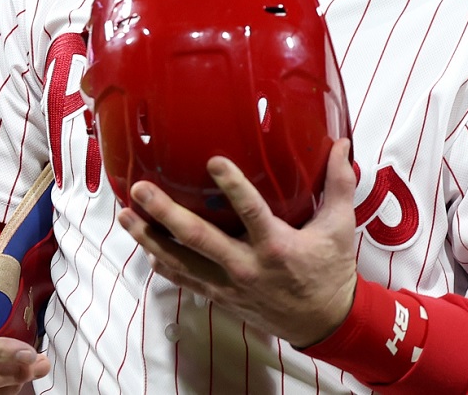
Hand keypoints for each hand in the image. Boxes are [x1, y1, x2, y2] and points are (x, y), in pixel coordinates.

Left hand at [118, 139, 358, 347]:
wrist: (324, 324)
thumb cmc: (330, 272)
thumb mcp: (340, 228)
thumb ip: (339, 184)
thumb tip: (342, 144)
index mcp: (277, 246)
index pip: (251, 212)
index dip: (232, 187)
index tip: (213, 161)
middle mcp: (247, 267)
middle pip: (199, 238)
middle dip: (165, 214)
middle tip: (141, 190)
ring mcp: (230, 285)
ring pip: (181, 262)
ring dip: (150, 239)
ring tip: (125, 216)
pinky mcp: (221, 297)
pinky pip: (185, 280)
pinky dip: (163, 264)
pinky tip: (145, 247)